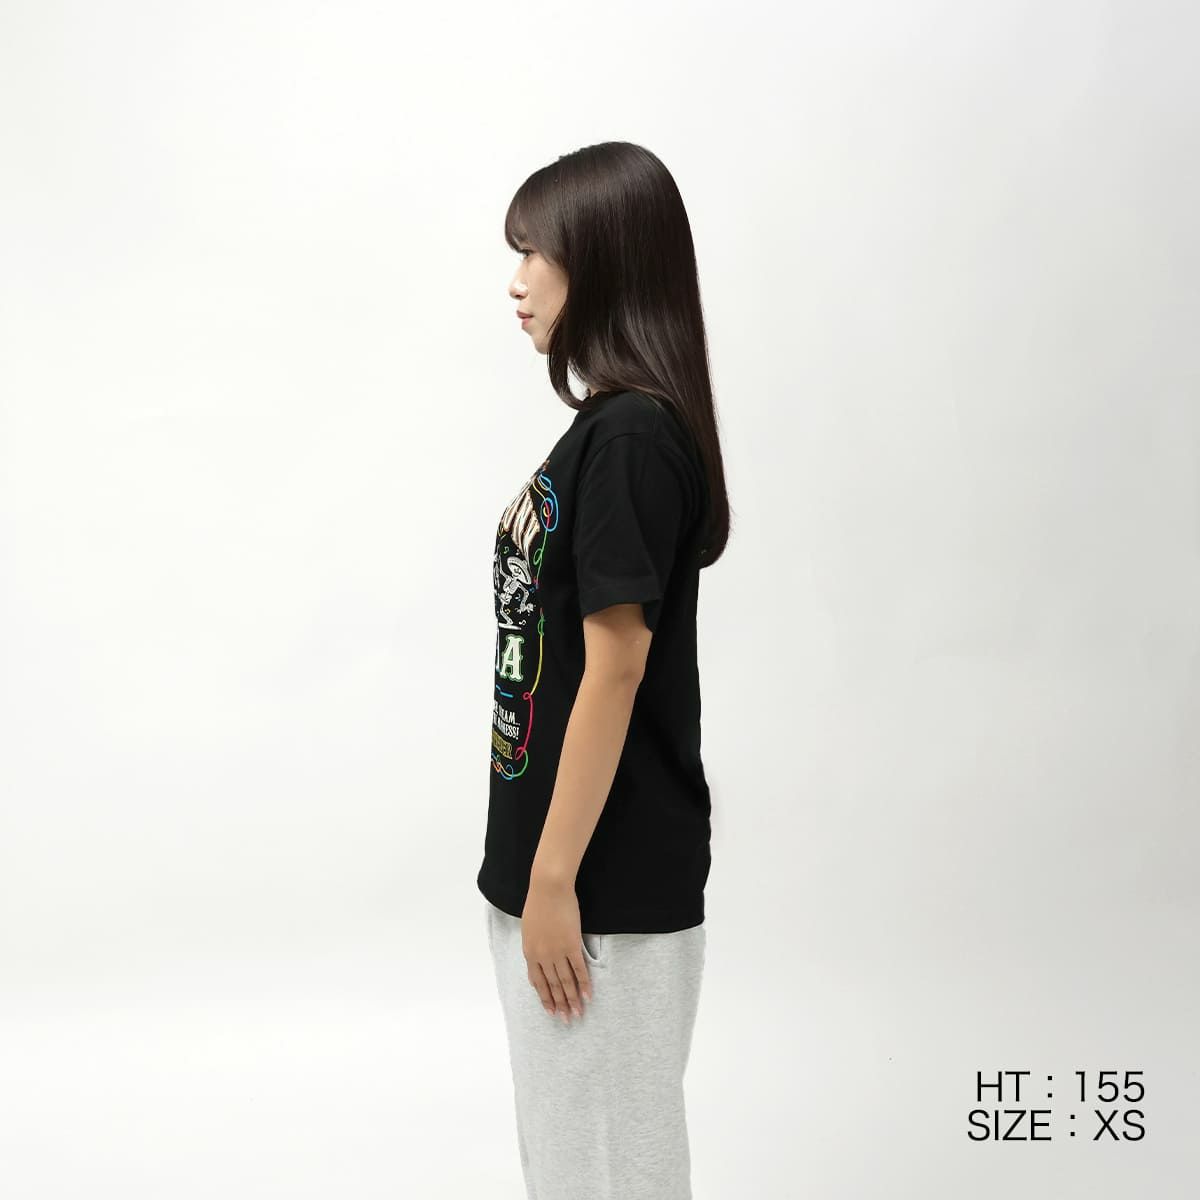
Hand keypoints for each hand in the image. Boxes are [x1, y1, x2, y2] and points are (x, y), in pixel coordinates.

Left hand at [521, 878, 592, 1022]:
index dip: (545, 997)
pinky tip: (588, 995)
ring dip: (572, 999)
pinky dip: (584, 983)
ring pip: (565, 982)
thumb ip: (534, 944)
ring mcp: (557, 952)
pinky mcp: (572, 945)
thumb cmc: (538, 903)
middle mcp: (542, 956)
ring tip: (578, 1013)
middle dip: (559, 1004)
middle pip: (552, 985)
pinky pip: (579, 969)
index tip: (550, 1010)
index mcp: (530, 952)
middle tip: (566, 1020)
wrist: (548, 888)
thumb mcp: (530, 927)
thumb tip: (538, 954)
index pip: (538, 981)